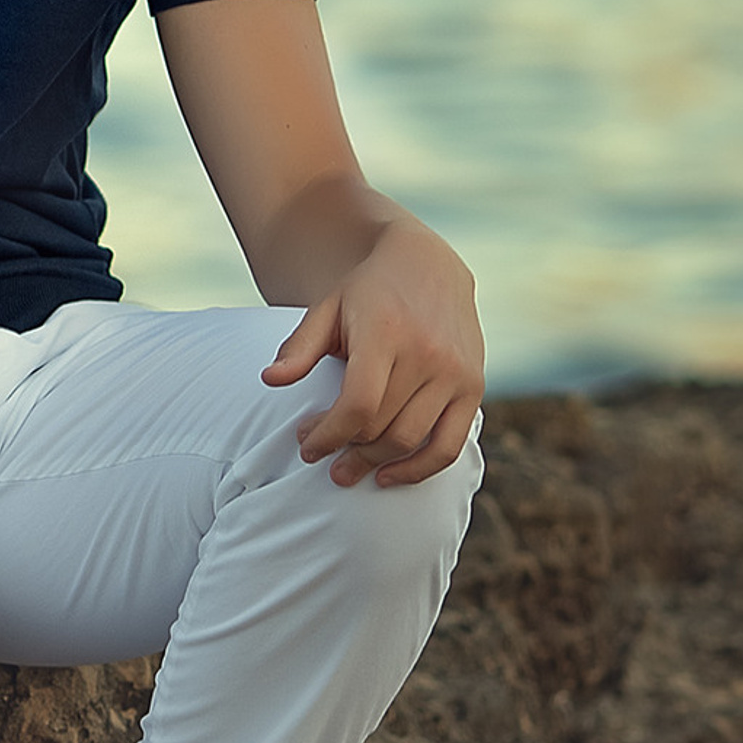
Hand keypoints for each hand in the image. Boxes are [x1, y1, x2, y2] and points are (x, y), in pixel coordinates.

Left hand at [263, 216, 483, 487]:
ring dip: (376, 464)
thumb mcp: (327, 307)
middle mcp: (427, 355)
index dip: (329, 434)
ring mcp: (456, 374)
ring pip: (412, 440)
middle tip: (319, 461)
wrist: (427, 264)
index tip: (305, 446)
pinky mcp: (474, 387)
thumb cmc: (366, 291)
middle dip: (345, 451)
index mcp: (386, 333)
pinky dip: (421, 469)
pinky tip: (390, 477)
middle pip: (382, 426)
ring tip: (346, 472)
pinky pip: (450, 445)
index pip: (358, 404)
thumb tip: (268, 380)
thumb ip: (299, 346)